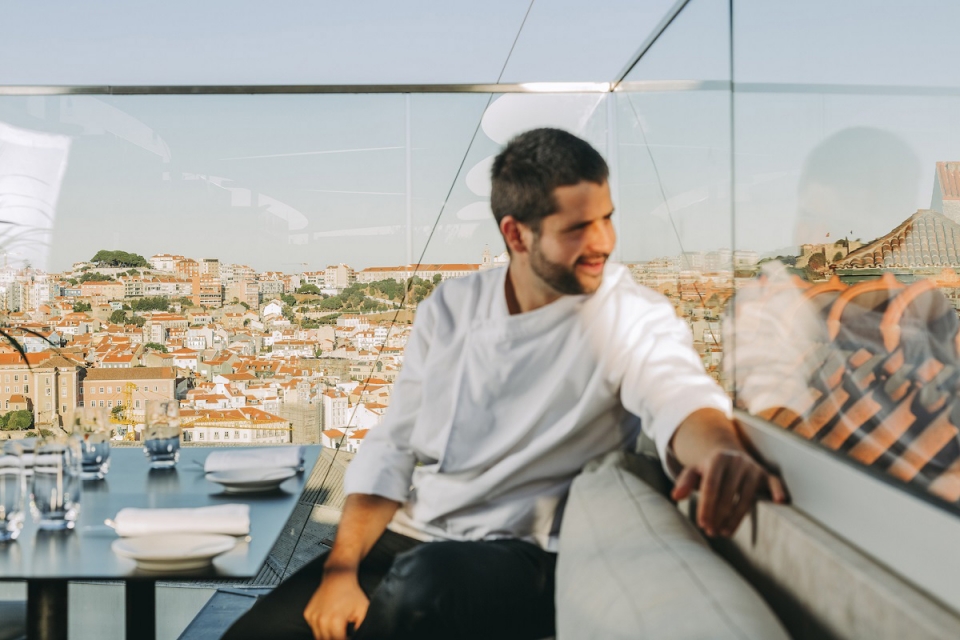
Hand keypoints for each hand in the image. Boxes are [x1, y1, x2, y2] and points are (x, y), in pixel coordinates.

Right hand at [303, 567, 368, 639]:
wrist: (338, 576)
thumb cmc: (352, 593)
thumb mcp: (363, 610)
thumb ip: (361, 627)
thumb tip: (356, 637)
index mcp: (335, 621)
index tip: (349, 637)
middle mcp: (321, 620)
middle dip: (336, 639)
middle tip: (343, 633)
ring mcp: (313, 617)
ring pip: (318, 637)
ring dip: (327, 636)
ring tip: (337, 629)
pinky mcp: (308, 614)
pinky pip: (313, 628)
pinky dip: (320, 628)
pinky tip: (328, 620)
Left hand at [670, 448, 786, 536]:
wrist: (728, 455)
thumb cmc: (708, 470)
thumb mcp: (693, 471)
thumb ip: (684, 482)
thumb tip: (676, 496)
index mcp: (717, 459)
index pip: (711, 486)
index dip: (706, 506)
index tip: (702, 524)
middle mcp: (736, 461)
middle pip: (728, 494)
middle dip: (718, 515)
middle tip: (711, 532)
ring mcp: (753, 467)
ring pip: (747, 496)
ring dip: (736, 518)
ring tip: (724, 533)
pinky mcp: (765, 474)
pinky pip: (774, 482)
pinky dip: (778, 491)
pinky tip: (779, 502)